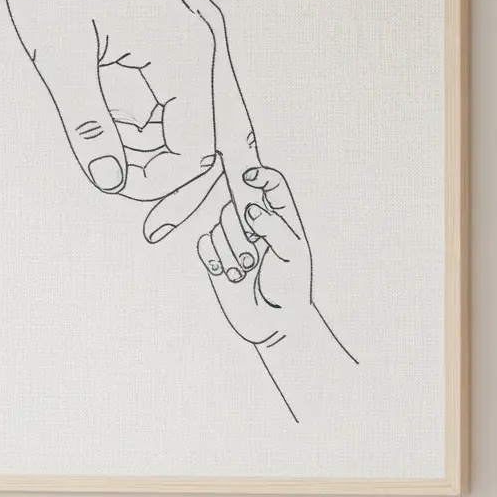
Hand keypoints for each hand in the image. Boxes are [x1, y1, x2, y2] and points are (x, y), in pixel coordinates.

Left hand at [0, 0, 259, 240]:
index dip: (158, 183)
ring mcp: (202, 33)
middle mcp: (208, 44)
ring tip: (101, 131)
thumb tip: (109, 181)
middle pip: (223, 143)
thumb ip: (88, 122)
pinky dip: (156, 114)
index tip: (110, 183)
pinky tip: (109, 105)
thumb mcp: (58, 52)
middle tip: (148, 226)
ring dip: (160, 145)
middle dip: (183, 183)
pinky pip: (187, 92)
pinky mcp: (185, 27)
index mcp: (188, 51)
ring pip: (205, 119)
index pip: (198, 152)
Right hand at [195, 163, 356, 419]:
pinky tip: (227, 276)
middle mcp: (255, 222)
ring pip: (218, 225)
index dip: (259, 175)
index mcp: (281, 216)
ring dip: (230, 252)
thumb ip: (274, 228)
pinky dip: (214, 260)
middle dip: (240, 232)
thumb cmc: (290, 287)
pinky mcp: (215, 254)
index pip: (271, 183)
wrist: (272, 321)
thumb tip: (250, 209)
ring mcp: (233, 237)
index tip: (247, 178)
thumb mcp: (292, 255)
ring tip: (244, 273)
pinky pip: (204, 243)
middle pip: (235, 205)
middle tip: (253, 258)